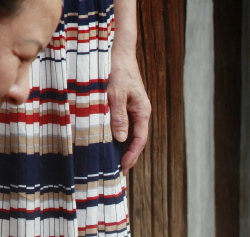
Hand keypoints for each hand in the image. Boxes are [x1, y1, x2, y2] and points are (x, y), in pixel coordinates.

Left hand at [109, 50, 150, 171]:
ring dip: (120, 148)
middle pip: (135, 140)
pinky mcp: (123, 105)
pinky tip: (106, 143)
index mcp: (142, 111)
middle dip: (127, 156)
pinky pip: (121, 125)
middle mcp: (139, 112)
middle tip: (117, 173)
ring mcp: (132, 109)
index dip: (132, 155)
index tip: (123, 169)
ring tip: (111, 163)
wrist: (117, 51)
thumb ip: (118, 116)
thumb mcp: (116, 93)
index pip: (139, 140)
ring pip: (127, 133)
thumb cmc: (117, 70)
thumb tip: (120, 140)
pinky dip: (115, 136)